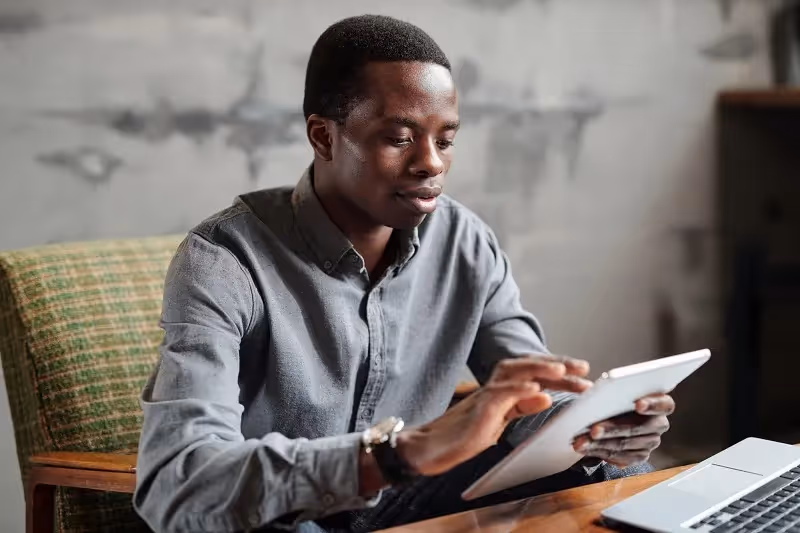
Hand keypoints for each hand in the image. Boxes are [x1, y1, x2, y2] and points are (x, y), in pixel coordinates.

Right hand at [396, 355, 592, 476]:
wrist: (428, 448)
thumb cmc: (461, 436)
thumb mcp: (498, 422)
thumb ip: (520, 408)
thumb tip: (544, 396)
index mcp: (500, 391)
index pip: (532, 374)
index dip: (557, 372)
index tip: (582, 374)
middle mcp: (493, 388)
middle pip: (526, 366)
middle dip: (556, 365)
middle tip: (584, 368)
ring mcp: (484, 398)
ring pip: (513, 373)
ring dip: (539, 369)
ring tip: (562, 369)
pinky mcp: (477, 412)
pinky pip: (499, 395)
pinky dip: (518, 390)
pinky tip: (536, 389)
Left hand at [572, 393, 674, 467]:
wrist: (611, 413)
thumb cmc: (616, 396)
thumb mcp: (617, 389)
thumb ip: (617, 391)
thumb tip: (601, 394)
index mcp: (660, 402)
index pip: (664, 404)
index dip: (652, 404)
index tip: (638, 404)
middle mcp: (659, 424)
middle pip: (638, 428)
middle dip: (613, 429)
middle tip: (593, 430)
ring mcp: (650, 442)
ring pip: (624, 444)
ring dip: (600, 444)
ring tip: (580, 441)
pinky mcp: (638, 456)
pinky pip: (618, 456)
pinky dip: (599, 452)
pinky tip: (585, 448)